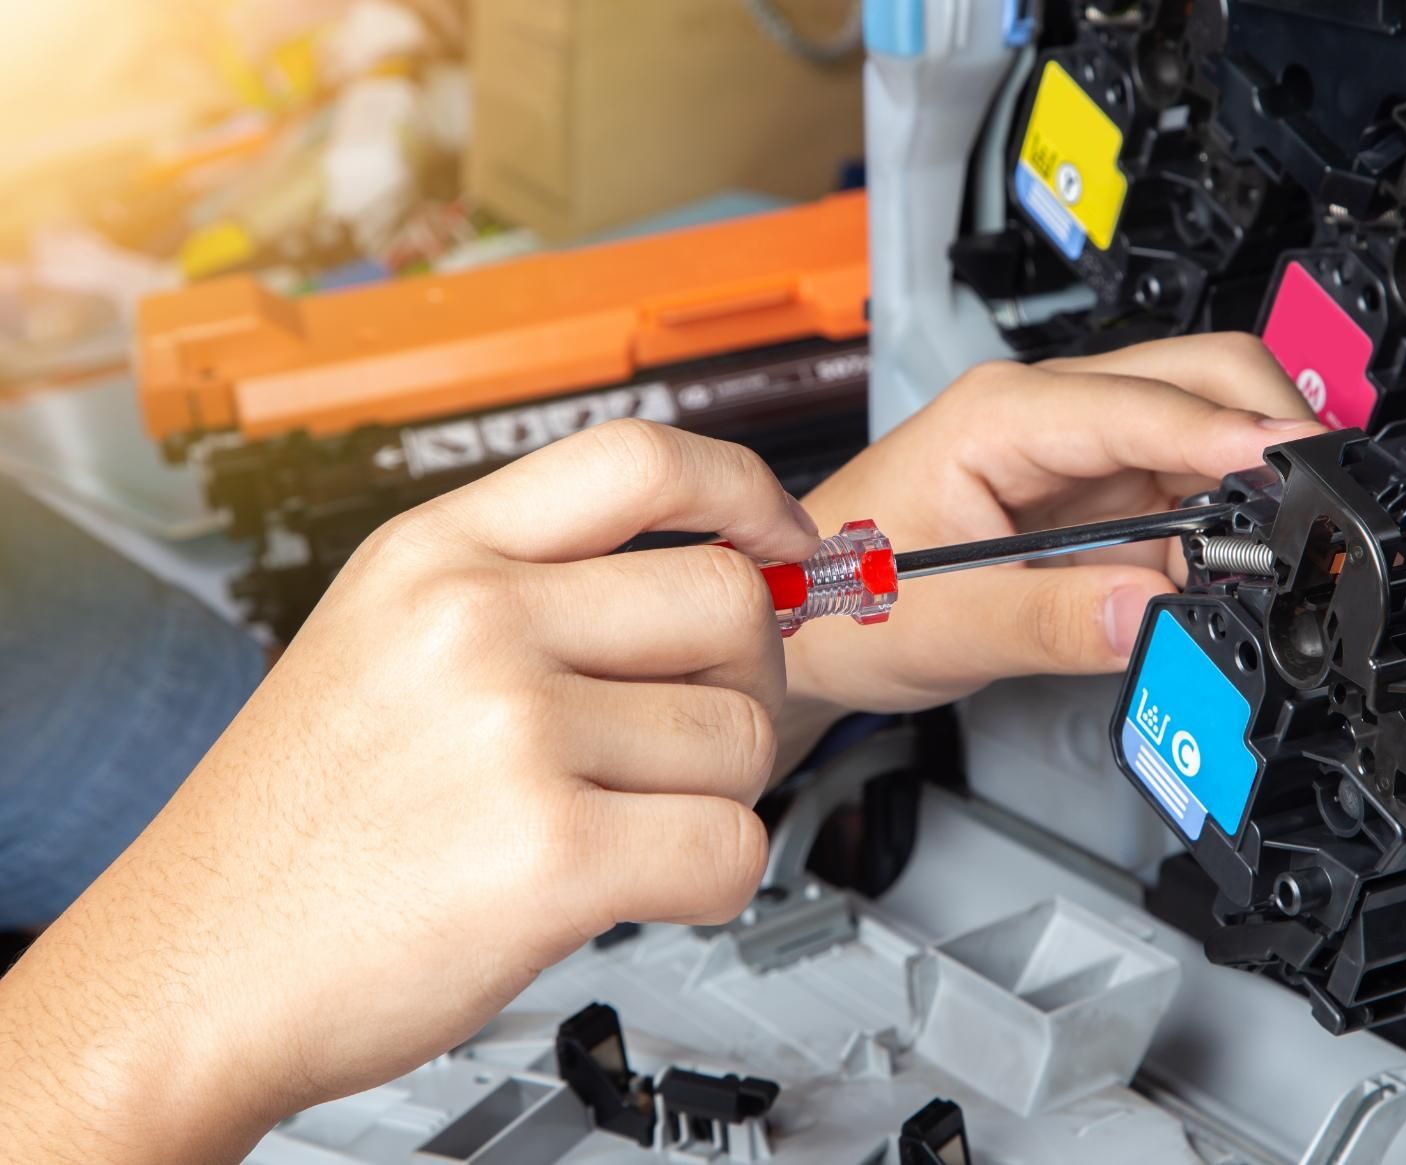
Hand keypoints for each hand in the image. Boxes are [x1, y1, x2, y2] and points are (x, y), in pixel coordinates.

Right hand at [0, 422, 819, 1164]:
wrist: (189, 973)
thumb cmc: (295, 824)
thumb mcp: (379, 640)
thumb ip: (528, 590)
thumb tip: (714, 577)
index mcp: (434, 556)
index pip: (640, 458)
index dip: (746, 492)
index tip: (784, 541)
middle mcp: (473, 622)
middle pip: (730, 601)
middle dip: (747, 679)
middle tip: (693, 732)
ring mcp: (511, 732)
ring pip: (743, 737)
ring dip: (715, 795)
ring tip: (625, 821)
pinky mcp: (548, 854)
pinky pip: (730, 846)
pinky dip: (710, 880)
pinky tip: (635, 885)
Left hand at [785, 333, 1321, 719]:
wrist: (807, 628)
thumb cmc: (844, 601)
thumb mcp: (941, 625)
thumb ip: (1047, 622)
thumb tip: (1149, 614)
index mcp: (1000, 414)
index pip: (1144, 401)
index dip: (1231, 433)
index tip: (1297, 468)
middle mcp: (1046, 414)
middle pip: (1199, 378)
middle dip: (1270, 430)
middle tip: (1317, 506)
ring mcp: (1077, 451)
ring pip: (1206, 431)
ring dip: (1250, 486)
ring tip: (1268, 558)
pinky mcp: (1095, 495)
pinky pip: (1187, 493)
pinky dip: (1223, 528)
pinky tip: (1220, 574)